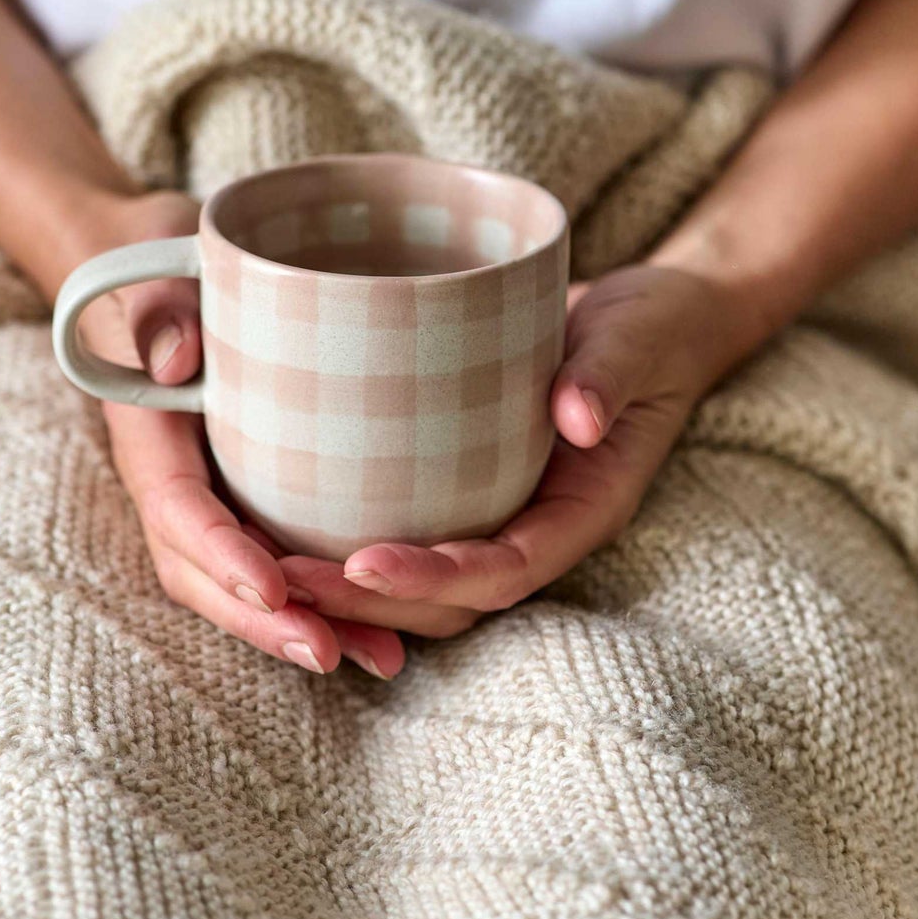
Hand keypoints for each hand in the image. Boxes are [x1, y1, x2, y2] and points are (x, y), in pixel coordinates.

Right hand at [69, 190, 404, 678]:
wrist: (170, 271)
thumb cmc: (168, 265)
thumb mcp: (158, 270)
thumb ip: (158, 308)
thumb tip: (177, 357)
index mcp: (150, 438)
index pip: (179, 507)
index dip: (221, 554)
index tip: (273, 586)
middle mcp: (179, 483)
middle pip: (205, 573)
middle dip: (263, 620)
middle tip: (327, 652)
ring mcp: (216, 499)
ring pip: (245, 584)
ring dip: (304, 627)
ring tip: (375, 659)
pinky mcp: (255, 500)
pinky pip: (282, 565)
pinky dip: (327, 605)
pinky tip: (388, 634)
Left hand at [279, 264, 750, 638]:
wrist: (650, 318)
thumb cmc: (648, 329)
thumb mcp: (637, 339)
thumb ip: (609, 375)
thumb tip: (578, 417)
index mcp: (583, 509)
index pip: (508, 570)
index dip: (436, 579)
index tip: (365, 562)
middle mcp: (537, 525)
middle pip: (450, 598)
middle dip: (368, 600)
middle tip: (283, 577)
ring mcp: (502, 511)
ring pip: (422, 581)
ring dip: (347, 586)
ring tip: (267, 566)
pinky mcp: (469, 485)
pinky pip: (412, 531)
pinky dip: (352, 539)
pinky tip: (286, 519)